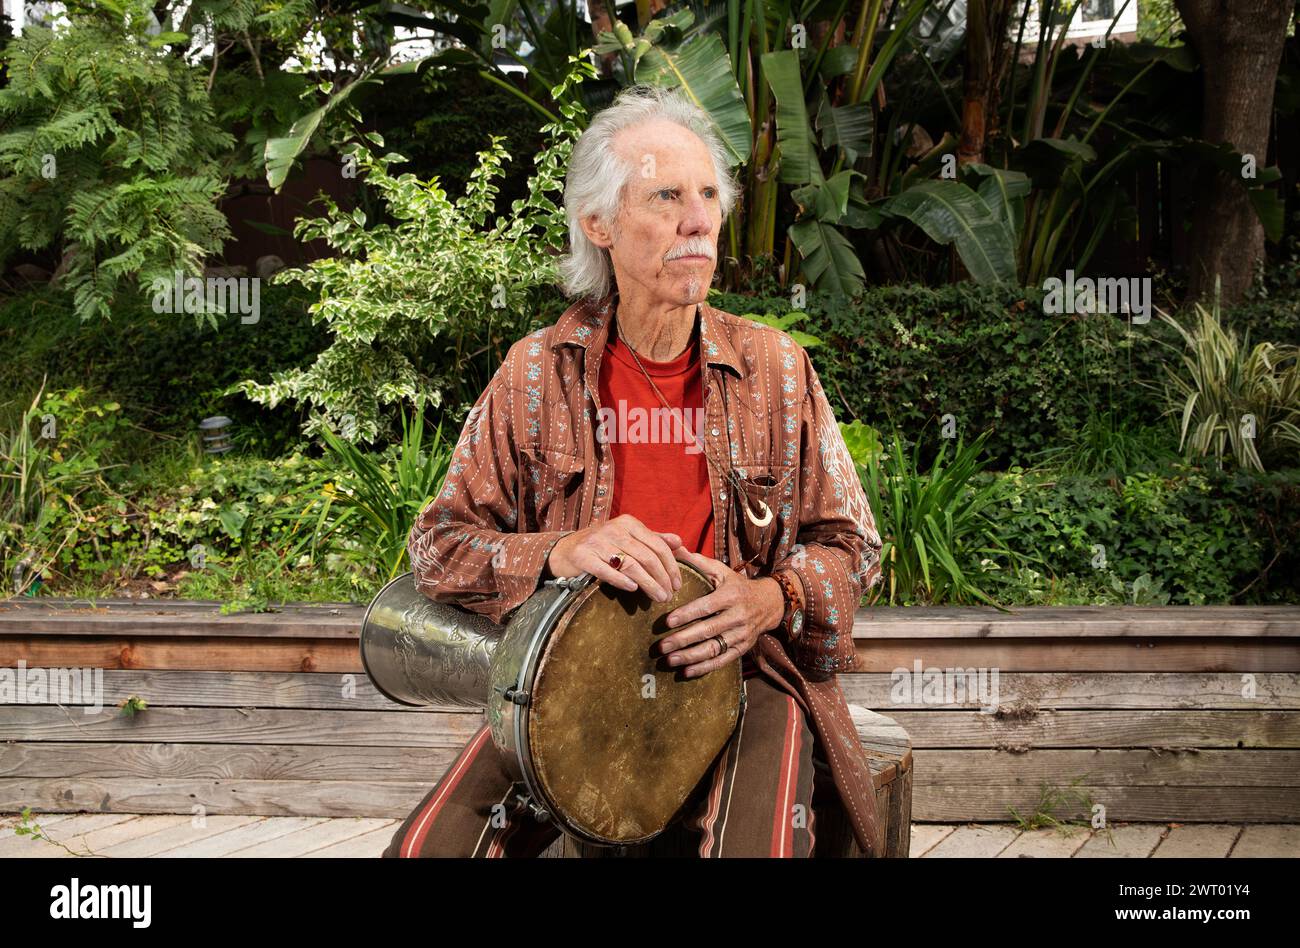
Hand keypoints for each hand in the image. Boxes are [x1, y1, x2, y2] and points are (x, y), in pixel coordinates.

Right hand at [545, 513, 683, 601]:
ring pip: (630, 564)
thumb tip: (679, 542)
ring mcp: (597, 542)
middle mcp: (614, 529)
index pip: (658, 545)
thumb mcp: (628, 537)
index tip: (678, 584)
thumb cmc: (601, 546)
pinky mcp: (582, 556)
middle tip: (669, 596)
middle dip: (662, 578)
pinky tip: (633, 589)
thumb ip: (653, 539)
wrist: (563, 551)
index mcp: (628, 523)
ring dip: (648, 584)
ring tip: (658, 598)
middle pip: (647, 556)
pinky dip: (621, 580)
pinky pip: (606, 570)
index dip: (671, 566)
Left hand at [658, 549, 784, 678]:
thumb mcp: (722, 571)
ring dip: (691, 656)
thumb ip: (699, 562)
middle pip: (708, 630)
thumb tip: (676, 548)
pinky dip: (704, 668)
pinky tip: (686, 672)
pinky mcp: (743, 648)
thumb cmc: (737, 585)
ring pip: (714, 648)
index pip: (706, 606)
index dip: (687, 614)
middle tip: (661, 646)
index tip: (667, 621)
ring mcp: (741, 635)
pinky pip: (723, 660)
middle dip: (683, 639)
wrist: (769, 603)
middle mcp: (738, 616)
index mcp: (731, 595)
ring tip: (670, 660)